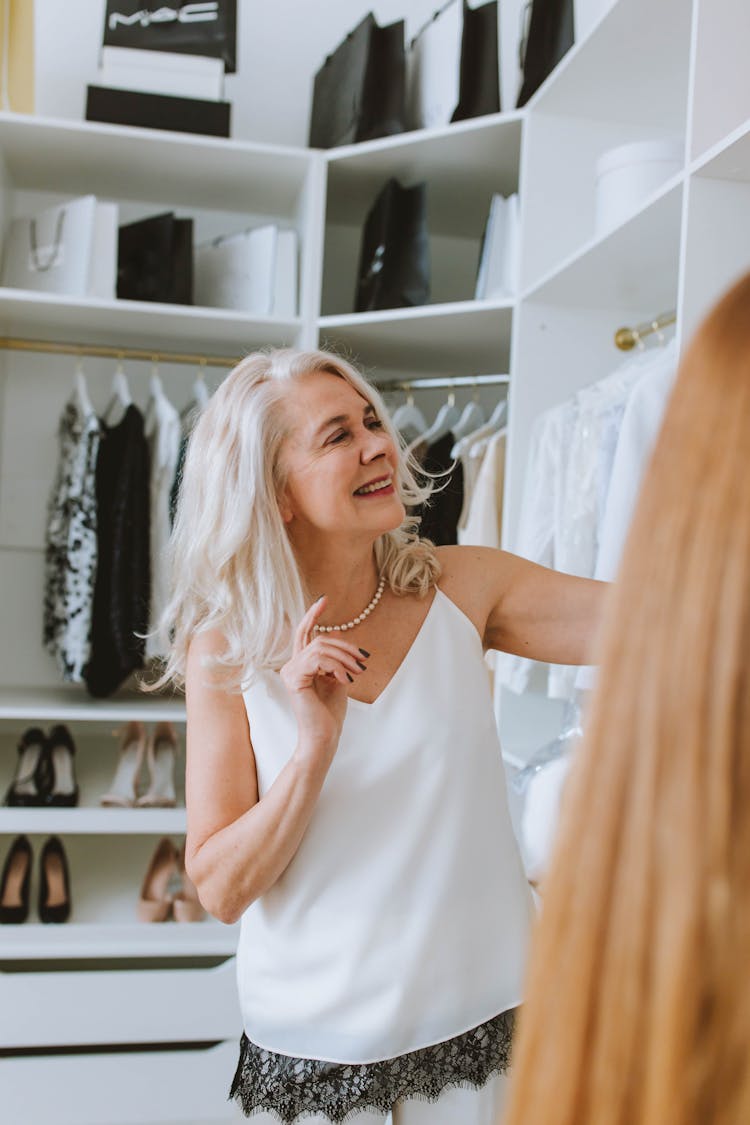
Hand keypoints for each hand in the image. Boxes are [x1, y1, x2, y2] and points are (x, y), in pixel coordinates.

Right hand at [279, 596, 368, 761]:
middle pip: (319, 639)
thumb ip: (335, 658)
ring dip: (344, 658)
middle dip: (344, 646)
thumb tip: (336, 634)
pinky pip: (318, 659)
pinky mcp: (294, 679)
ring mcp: (290, 672)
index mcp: (300, 665)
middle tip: (363, 660)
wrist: (324, 737)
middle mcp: (291, 666)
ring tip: (357, 672)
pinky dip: (337, 667)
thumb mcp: (337, 678)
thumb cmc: (330, 713)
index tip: (324, 599)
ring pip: (320, 648)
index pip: (304, 633)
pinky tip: (346, 680)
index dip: (312, 614)